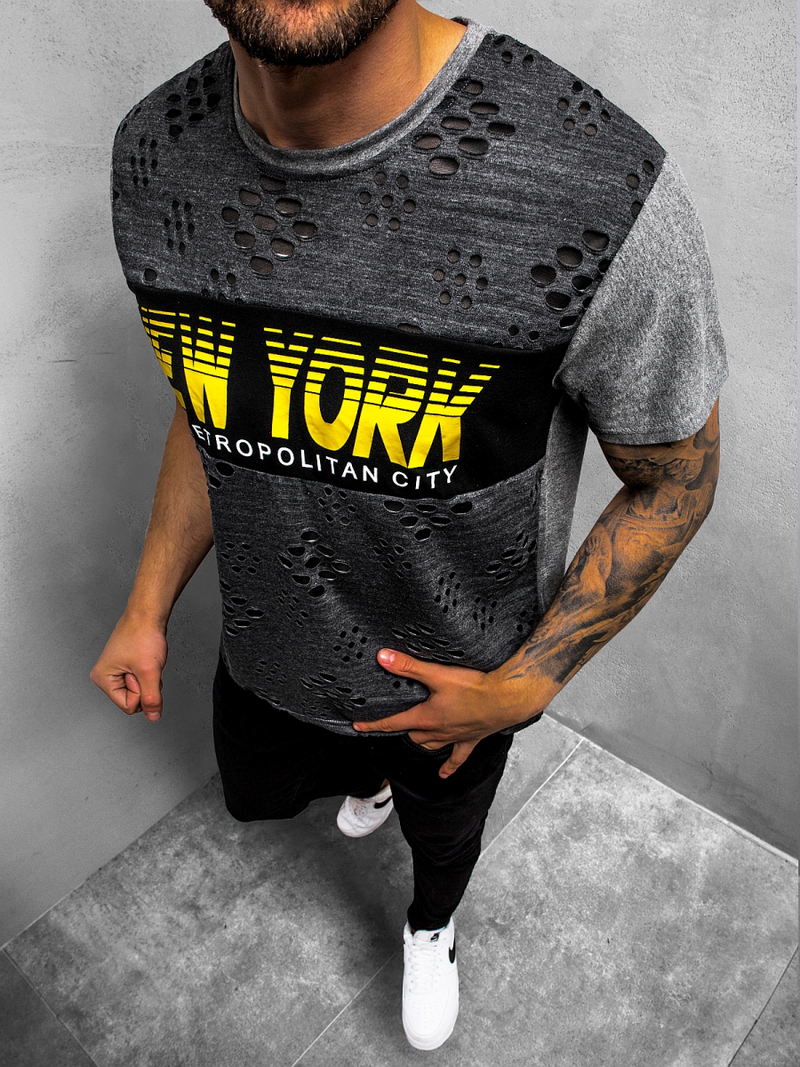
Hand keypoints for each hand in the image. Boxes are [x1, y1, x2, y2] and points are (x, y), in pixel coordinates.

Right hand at [90, 615, 167, 720]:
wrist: (147, 613)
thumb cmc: (143, 635)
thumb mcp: (149, 672)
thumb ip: (151, 698)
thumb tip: (153, 717)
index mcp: (102, 679)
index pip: (129, 706)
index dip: (141, 691)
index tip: (139, 670)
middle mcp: (105, 676)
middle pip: (133, 699)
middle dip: (145, 684)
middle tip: (143, 663)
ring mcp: (115, 670)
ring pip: (139, 689)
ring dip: (148, 677)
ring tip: (145, 658)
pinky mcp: (126, 665)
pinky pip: (142, 679)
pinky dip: (149, 671)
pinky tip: (147, 658)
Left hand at [354, 649, 536, 777]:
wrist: (507, 699)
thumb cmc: (475, 688)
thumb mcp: (438, 675)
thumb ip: (409, 666)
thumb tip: (383, 658)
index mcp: (427, 717)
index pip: (394, 723)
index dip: (374, 724)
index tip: (358, 726)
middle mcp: (438, 731)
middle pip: (412, 734)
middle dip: (401, 729)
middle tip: (391, 723)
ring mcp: (455, 737)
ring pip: (430, 745)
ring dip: (421, 742)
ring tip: (413, 739)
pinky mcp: (471, 738)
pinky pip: (457, 758)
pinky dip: (449, 766)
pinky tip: (442, 774)